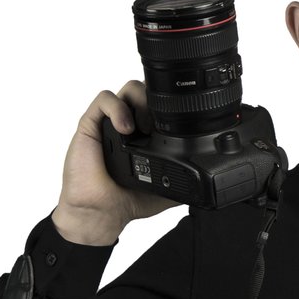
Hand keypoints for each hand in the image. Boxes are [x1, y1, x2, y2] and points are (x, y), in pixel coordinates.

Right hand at [52, 80, 177, 244]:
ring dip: (142, 101)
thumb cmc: (128, 199)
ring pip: (130, 88)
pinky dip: (118, 108)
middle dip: (159, 99)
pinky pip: (104, 99)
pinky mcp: (91, 123)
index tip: (183, 118)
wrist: (102, 211)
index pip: (163, 103)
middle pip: (150, 89)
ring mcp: (111, 121)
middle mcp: (131, 122)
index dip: (174, 103)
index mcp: (148, 133)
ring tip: (144, 128)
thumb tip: (207, 183)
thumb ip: (185, 182)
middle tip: (161, 125)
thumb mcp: (166, 191)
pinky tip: (126, 129)